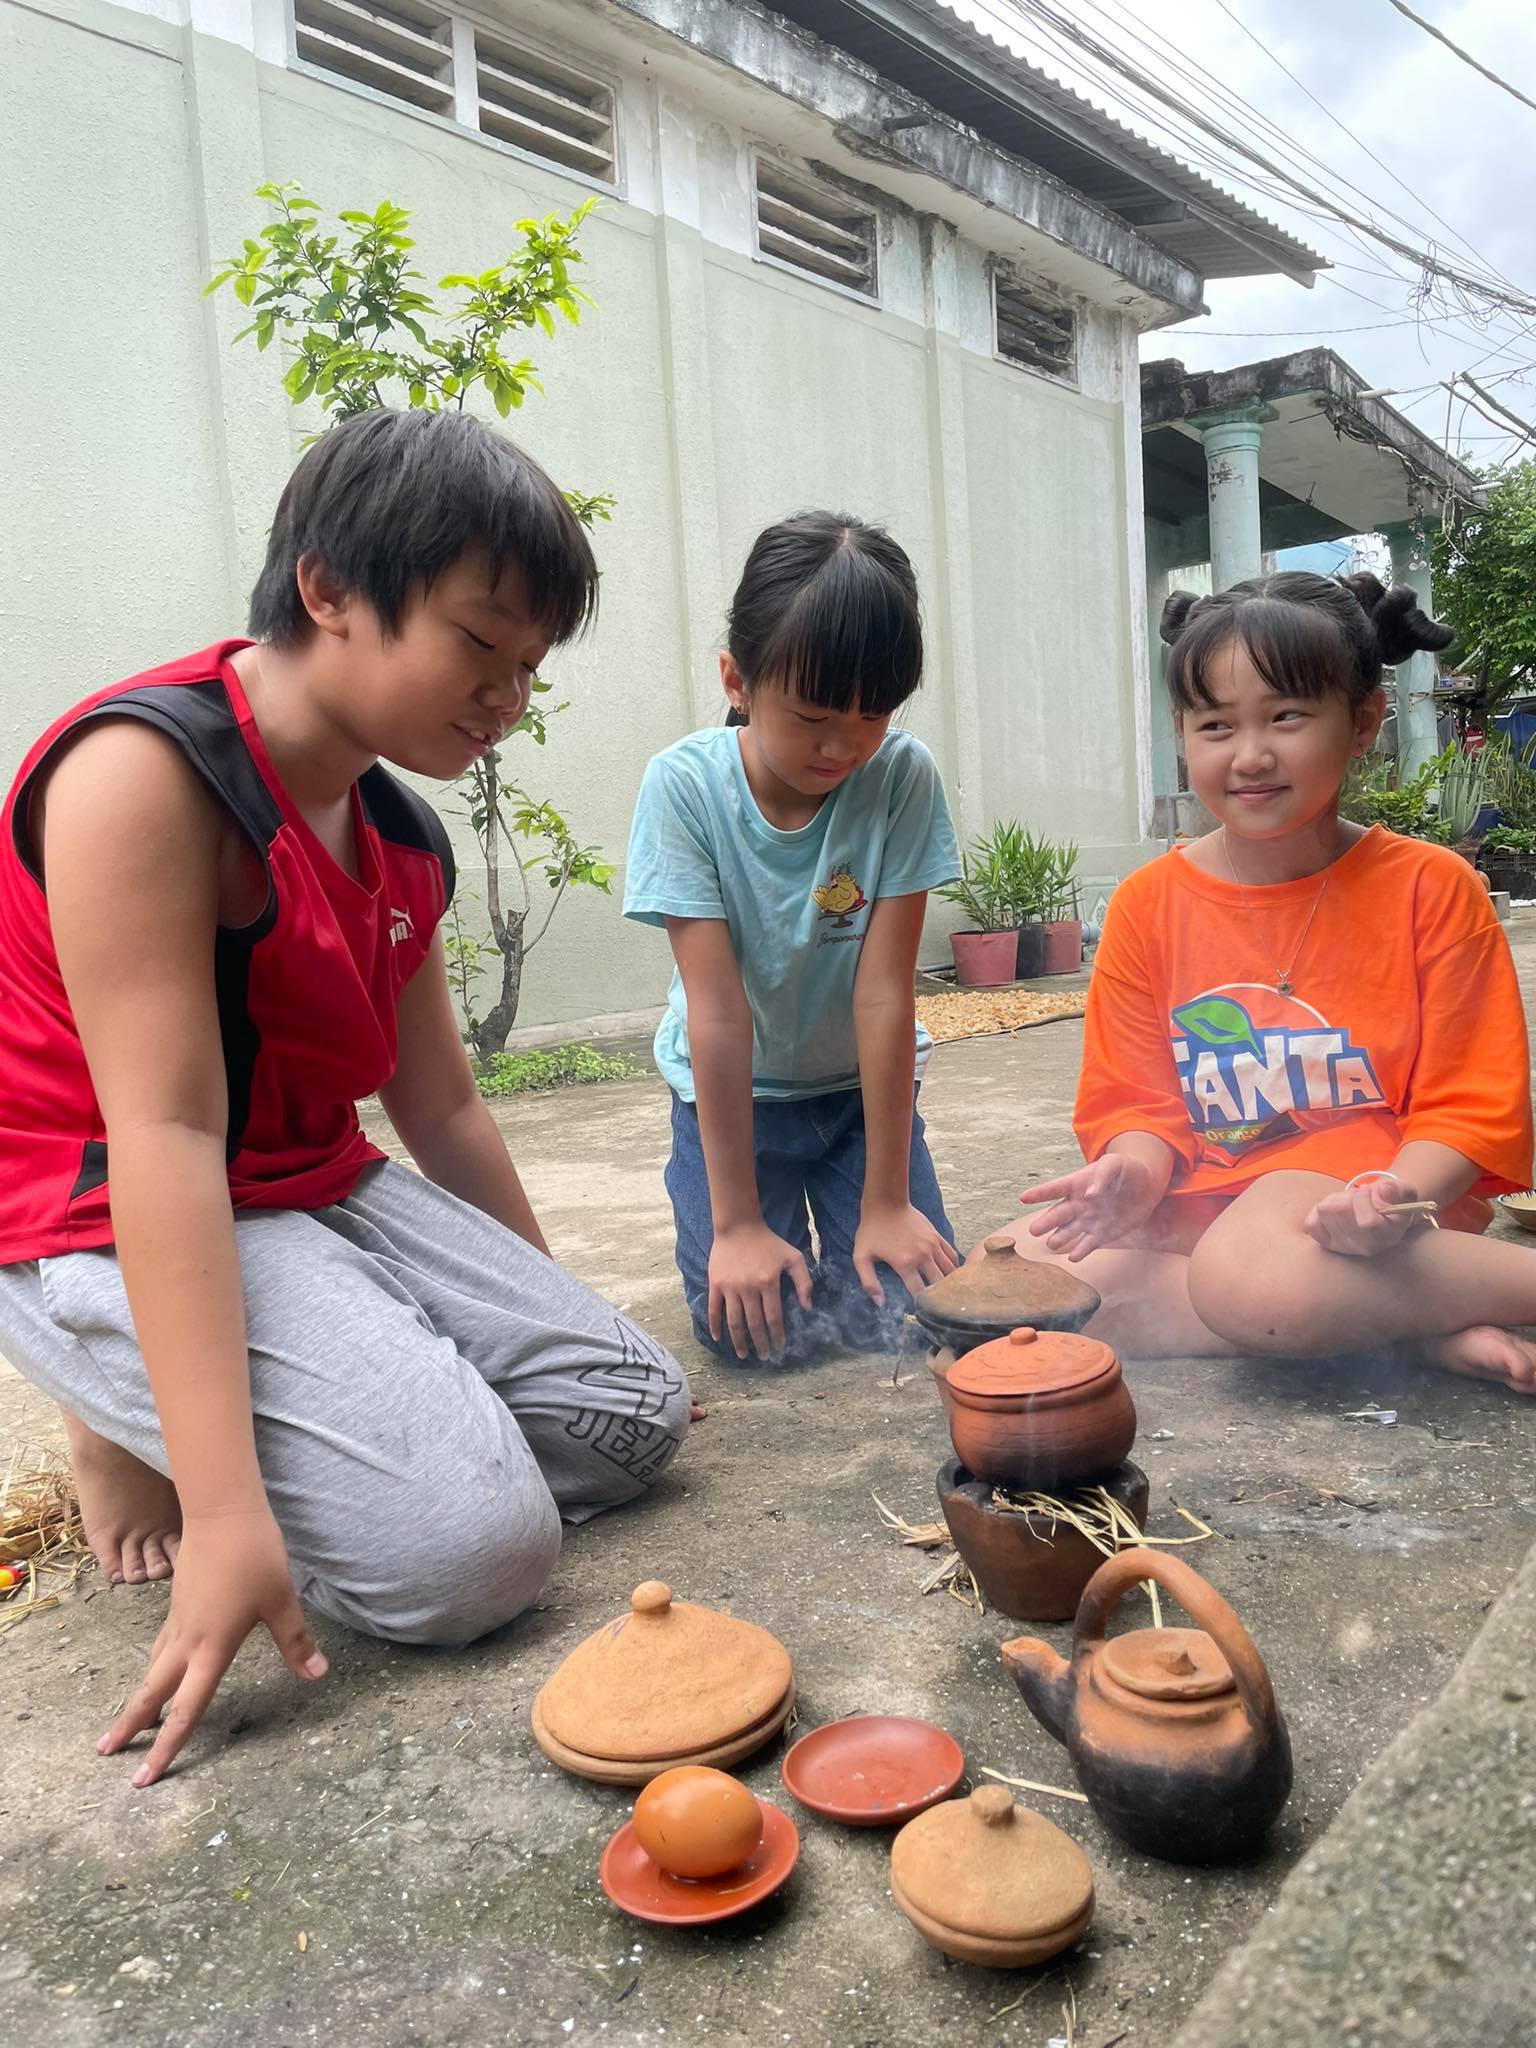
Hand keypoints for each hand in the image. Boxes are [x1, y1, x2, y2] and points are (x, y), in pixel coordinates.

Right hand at [97, 1504, 326, 1785]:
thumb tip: (317, 1674)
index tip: (144, 1778)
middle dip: (131, 1726)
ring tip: (128, 1723)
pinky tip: (158, 1668)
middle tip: (107, 1754)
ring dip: (140, 1697)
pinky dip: (154, 1667)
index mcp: (212, 1647)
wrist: (222, 1510)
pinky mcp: (178, 1603)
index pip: (187, 1708)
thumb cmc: (255, 1554)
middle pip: (153, 1692)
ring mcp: (178, 1620)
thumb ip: (296, 1641)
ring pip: (153, 1668)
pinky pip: (160, 1645)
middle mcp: (188, 1640)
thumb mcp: (281, 1599)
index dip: (168, 1746)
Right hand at [708, 1222, 813, 1360]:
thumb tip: (808, 1308)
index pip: (774, 1318)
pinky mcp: (716, 1284)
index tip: (780, 1348)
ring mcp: (730, 1287)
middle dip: (760, 1344)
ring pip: (734, 1321)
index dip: (777, 1336)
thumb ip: (804, 1281)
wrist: (739, 1226)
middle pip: (754, 1324)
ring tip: (744, 1355)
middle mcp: (749, 1288)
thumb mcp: (793, 1257)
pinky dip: (715, 1325)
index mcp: (769, 1283)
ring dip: (739, 1341)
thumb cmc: (769, 1242)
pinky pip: (714, 1309)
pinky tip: (718, 1338)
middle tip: (765, 1357)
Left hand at [852, 1203, 958, 1304]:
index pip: (918, 1292)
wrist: (886, 1202)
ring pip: (949, 1271)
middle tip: (934, 1307)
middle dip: (936, 1297)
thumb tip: (880, 1303)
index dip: (919, 1305)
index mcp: (905, 1263)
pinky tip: (951, 1275)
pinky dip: (954, 1267)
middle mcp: (923, 1256)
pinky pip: (952, 1255)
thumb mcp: (861, 1256)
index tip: (917, 1311)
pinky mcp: (937, 1236)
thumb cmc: (872, 1230)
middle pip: (938, 1284)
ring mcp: (933, 1245)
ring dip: (948, 1284)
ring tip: (946, 1295)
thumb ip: (869, 1281)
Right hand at [1021, 1154, 1163, 1260]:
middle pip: (1057, 1215)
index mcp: (1077, 1184)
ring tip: (1051, 1244)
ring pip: (1068, 1232)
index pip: (1054, 1188)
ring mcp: (1087, 1220)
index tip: (1022, 1198)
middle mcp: (1077, 1204)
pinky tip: (1073, 1256)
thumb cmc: (1126, 1169)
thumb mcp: (1114, 1164)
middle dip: (1045, 1222)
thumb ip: (1102, 1176)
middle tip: (1033, 1230)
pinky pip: (1087, 1244)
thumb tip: (1089, 1195)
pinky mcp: (1100, 1235)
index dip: (1039, 1193)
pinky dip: (1080, 1251)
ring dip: (1059, 1238)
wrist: (1145, 1187)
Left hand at [1303, 1178, 1424, 1257]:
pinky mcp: (1327, 1243)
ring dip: (1335, 1199)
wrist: (1381, 1212)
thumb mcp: (1403, 1191)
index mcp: (1389, 1235)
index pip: (1368, 1223)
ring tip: (1348, 1202)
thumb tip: (1383, 1189)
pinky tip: (1334, 1211)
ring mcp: (1344, 1247)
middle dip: (1348, 1195)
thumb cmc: (1393, 1200)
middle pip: (1341, 1212)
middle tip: (1357, 1195)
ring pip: (1325, 1211)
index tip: (1367, 1190)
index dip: (1363, 1200)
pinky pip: (1311, 1223)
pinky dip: (1318, 1210)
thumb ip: (1397, 1189)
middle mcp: (1366, 1247)